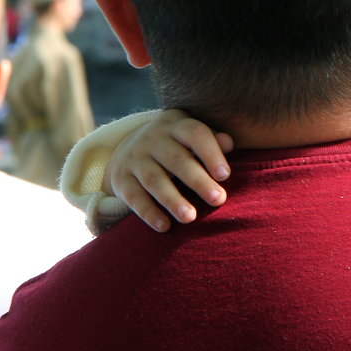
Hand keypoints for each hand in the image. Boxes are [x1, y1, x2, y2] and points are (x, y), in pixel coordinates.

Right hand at [104, 109, 234, 232]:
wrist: (128, 148)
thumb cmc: (177, 145)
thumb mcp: (192, 137)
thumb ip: (212, 140)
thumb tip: (229, 143)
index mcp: (176, 124)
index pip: (195, 134)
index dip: (211, 154)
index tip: (225, 175)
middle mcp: (153, 138)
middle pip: (177, 160)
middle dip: (198, 181)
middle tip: (218, 200)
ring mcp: (134, 158)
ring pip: (155, 180)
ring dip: (173, 200)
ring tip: (190, 218)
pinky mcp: (121, 179)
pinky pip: (134, 197)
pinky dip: (149, 212)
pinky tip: (164, 226)